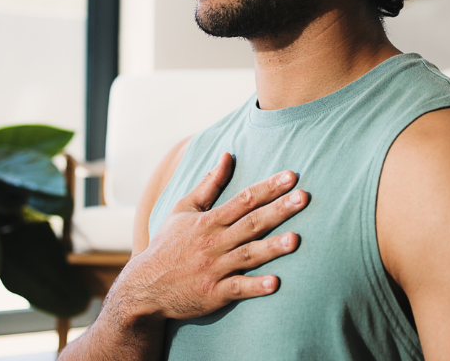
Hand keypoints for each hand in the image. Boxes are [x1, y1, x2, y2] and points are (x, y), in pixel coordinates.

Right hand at [116, 152, 306, 320]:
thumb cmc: (169, 244)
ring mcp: (214, 269)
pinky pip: (237, 289)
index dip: (268, 187)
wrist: (145, 286)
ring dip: (271, 248)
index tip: (291, 176)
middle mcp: (214, 243)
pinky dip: (255, 287)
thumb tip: (228, 155)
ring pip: (248, 255)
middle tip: (304, 198)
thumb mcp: (184, 209)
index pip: (243, 199)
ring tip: (295, 240)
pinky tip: (275, 284)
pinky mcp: (214, 294)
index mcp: (208, 221)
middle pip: (251, 223)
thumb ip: (209, 184)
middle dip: (279, 210)